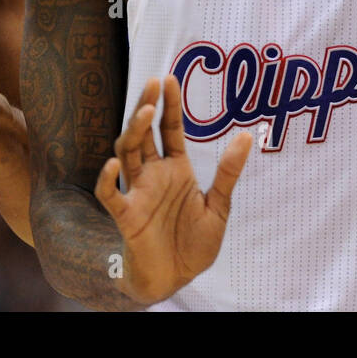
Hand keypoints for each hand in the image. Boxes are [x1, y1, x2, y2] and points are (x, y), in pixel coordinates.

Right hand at [94, 76, 252, 304]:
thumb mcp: (219, 206)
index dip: (170, 104)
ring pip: (127, 154)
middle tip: (154, 82)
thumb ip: (228, 172)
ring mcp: (138, 193)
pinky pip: (110, 194)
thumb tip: (247, 136)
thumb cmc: (194, 243)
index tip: (170, 78)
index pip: (169, 129)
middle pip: (145, 134)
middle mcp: (153, 175)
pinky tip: (114, 164)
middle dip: (147, 107)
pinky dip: (108, 179)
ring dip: (134, 132)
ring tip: (145, 112)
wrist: (177, 279)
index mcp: (176, 169)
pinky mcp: (126, 216)